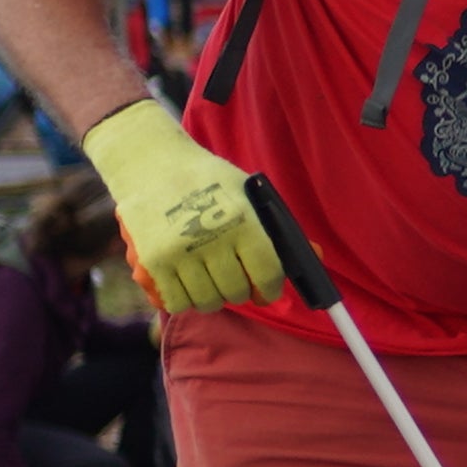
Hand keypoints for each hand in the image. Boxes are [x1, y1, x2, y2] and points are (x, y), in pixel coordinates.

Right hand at [85, 99, 282, 314]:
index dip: (271, 289)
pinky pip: (176, 302)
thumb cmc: (208, 180)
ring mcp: (179, 253)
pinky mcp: (152, 262)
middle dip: (242, 292)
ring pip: (208, 301)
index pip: (267, 273)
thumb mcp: (248, 194)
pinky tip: (189, 286)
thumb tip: (315, 256)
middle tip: (237, 282)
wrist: (151, 163)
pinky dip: (186, 300)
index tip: (267, 291)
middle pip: (237, 291)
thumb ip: (277, 229)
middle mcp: (211, 239)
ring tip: (213, 283)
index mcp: (241, 221)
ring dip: (215, 298)